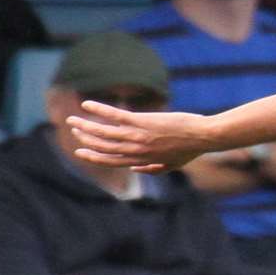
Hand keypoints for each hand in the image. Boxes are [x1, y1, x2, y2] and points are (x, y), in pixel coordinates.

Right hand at [68, 101, 221, 173]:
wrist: (203, 136)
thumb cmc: (191, 148)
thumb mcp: (173, 164)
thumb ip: (154, 169)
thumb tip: (135, 169)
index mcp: (142, 161)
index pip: (112, 160)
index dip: (94, 157)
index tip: (80, 152)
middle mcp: (136, 151)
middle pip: (103, 147)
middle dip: (85, 140)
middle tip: (73, 131)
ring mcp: (138, 137)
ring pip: (103, 133)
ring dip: (84, 127)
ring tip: (72, 120)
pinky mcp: (141, 123)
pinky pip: (114, 116)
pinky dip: (99, 110)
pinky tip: (86, 105)